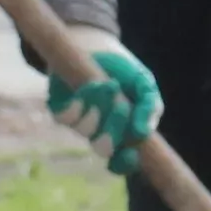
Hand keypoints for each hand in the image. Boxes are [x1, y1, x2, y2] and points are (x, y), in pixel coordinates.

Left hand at [40, 39, 160, 173]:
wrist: (97, 46)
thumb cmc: (124, 71)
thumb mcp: (145, 85)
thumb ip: (151, 108)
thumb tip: (143, 133)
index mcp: (122, 134)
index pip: (121, 162)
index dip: (125, 164)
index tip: (131, 154)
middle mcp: (99, 133)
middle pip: (104, 148)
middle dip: (114, 129)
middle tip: (122, 104)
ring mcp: (79, 123)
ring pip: (86, 131)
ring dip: (99, 108)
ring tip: (107, 84)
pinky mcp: (59, 110)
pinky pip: (67, 117)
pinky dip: (81, 101)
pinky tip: (90, 85)